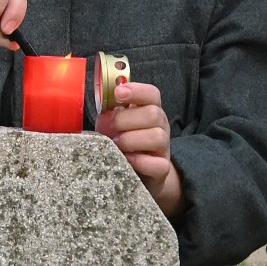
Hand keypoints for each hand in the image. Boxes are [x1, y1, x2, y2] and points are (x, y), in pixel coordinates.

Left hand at [96, 80, 185, 219]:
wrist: (138, 174)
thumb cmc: (122, 143)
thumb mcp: (113, 125)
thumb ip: (109, 114)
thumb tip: (103, 109)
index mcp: (149, 109)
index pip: (151, 94)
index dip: (136, 91)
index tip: (118, 93)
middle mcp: (160, 126)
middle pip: (153, 114)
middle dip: (125, 120)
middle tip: (109, 129)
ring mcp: (163, 148)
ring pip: (157, 137)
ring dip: (131, 140)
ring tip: (116, 146)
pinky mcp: (162, 169)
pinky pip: (159, 164)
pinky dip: (141, 161)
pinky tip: (127, 160)